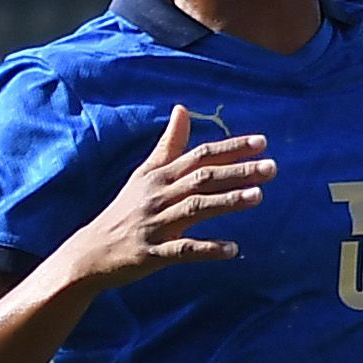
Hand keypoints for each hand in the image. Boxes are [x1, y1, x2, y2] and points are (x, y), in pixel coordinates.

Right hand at [51, 106, 272, 293]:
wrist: (91, 251)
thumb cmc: (125, 209)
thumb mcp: (145, 174)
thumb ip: (169, 144)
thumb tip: (183, 108)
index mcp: (160, 176)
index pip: (200, 155)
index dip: (231, 147)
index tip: (262, 142)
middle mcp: (158, 196)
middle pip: (202, 179)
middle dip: (237, 172)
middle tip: (271, 167)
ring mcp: (155, 225)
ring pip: (194, 209)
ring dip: (227, 201)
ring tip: (258, 196)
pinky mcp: (152, 253)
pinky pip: (183, 250)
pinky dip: (208, 249)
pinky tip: (233, 250)